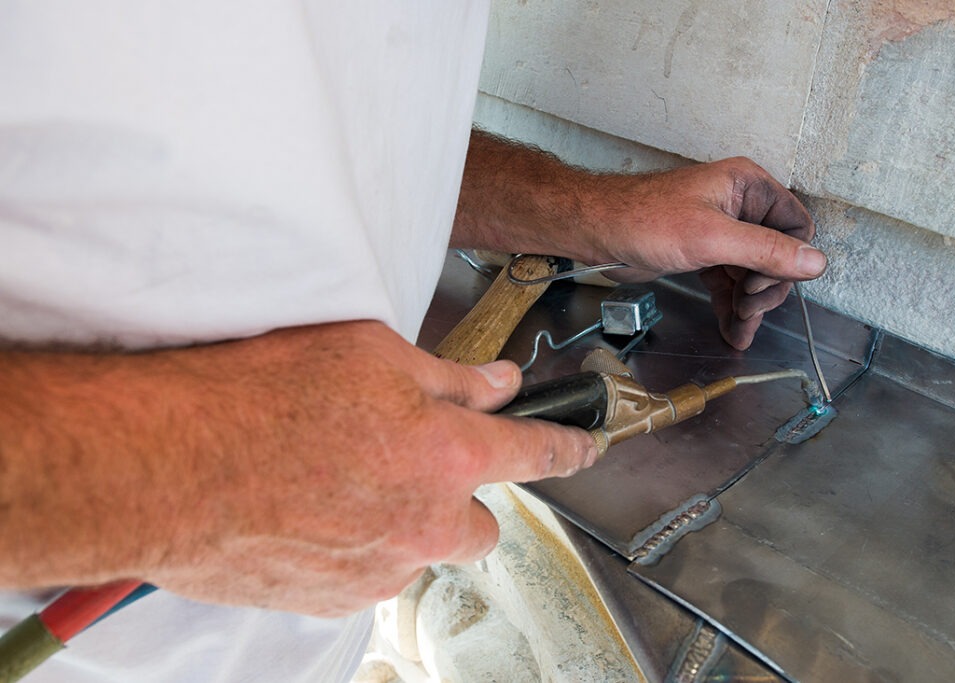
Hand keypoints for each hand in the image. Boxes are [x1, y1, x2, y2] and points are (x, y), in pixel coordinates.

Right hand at [0, 321, 597, 615]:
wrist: (169, 462)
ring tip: (334, 479)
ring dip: (397, 521)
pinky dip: (352, 547)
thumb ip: (450, 378)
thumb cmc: (260, 395)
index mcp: (451, 455)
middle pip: (479, 523)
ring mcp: (381, 568)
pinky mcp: (333, 599)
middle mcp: (428, 522)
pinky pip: (366, 573)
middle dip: (457, 496)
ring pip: (417, 549)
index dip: (568, 449)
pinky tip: (307, 510)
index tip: (583, 449)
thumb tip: (498, 384)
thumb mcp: (369, 352)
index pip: (536, 454)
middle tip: (405, 460)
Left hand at [586, 157, 824, 349]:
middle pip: (776, 254)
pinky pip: (729, 282)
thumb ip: (765, 250)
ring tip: (741, 330)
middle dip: (766, 287)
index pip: (795, 225)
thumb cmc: (644, 220)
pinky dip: (731, 306)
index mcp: (747, 187)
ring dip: (750, 304)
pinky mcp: (702, 253)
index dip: (789, 259)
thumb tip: (815, 263)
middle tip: (747, 307)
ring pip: (752, 273)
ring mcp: (721, 231)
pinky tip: (733, 331)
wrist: (596, 231)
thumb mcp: (711, 238)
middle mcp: (738, 206)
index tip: (766, 284)